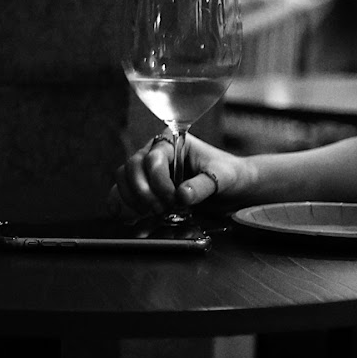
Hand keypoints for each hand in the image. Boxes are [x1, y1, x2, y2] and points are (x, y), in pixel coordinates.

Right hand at [111, 131, 250, 217]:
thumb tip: (182, 195)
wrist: (233, 188)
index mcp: (173, 141)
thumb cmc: (228, 174)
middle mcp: (156, 152)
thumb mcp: (222, 177)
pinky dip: (124, 206)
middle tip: (161, 209)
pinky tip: (134, 217)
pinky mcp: (145, 187)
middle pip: (132, 167)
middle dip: (144, 192)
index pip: (153, 158)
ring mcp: (147, 170)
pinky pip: (123, 192)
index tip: (174, 199)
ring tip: (152, 213)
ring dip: (133, 200)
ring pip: (124, 179)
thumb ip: (202, 185)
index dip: (159, 181)